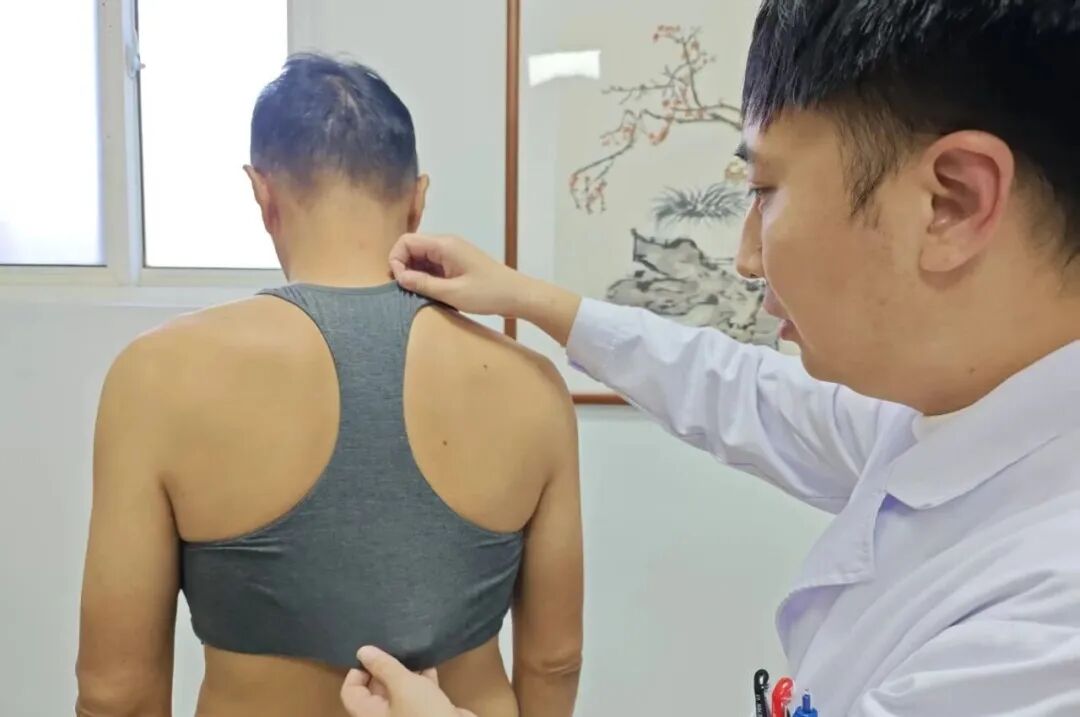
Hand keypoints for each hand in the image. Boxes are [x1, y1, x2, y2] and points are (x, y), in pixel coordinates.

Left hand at [340, 646, 475, 716]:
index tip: (372, 653)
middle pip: (374, 688)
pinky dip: (422, 677)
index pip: (351, 691)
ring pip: (398, 689)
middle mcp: (384, 715)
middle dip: (383, 666)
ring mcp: (405, 714)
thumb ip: (383, 666)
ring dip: (404, 670)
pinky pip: (418, 692)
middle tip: (393, 644)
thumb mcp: (402, 685)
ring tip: (410, 649)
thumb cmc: (423, 713)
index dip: (358, 671)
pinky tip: (428, 661)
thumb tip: (362, 651)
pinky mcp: (425, 712)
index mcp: (370, 713)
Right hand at [389, 233, 582, 345]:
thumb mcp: (452, 293)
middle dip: (404, 268)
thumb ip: (424, 284)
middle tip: (406, 291)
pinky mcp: (457, 264)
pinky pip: (433, 266)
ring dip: (415, 274)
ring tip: (419, 294)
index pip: (406, 241)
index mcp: (444, 245)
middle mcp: (447, 244)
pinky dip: (427, 278)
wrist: (517, 295)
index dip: (396, 260)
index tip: (401, 283)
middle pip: (412, 248)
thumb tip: (400, 278)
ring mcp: (452, 254)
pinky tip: (430, 294)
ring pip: (421, 258)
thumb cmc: (489, 293)